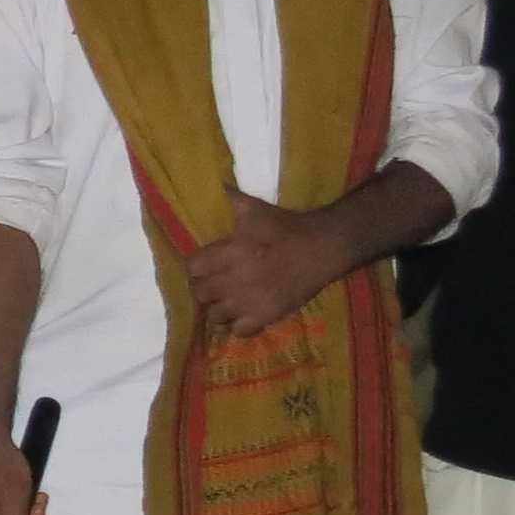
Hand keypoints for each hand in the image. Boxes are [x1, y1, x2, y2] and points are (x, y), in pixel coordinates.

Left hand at [185, 193, 355, 337]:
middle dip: (203, 288)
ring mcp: (249, 301)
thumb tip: (217, 183)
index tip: (202, 267)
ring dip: (217, 308)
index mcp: (229, 253)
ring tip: (225, 301)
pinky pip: (239, 330)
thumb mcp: (257, 209)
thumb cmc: (287, 228)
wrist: (322, 248)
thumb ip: (233, 199)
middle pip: (200, 293)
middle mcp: (234, 280)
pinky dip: (237, 325)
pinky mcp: (266, 316)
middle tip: (213, 284)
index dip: (195, 267)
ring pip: (215, 316)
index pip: (192, 268)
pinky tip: (243, 314)